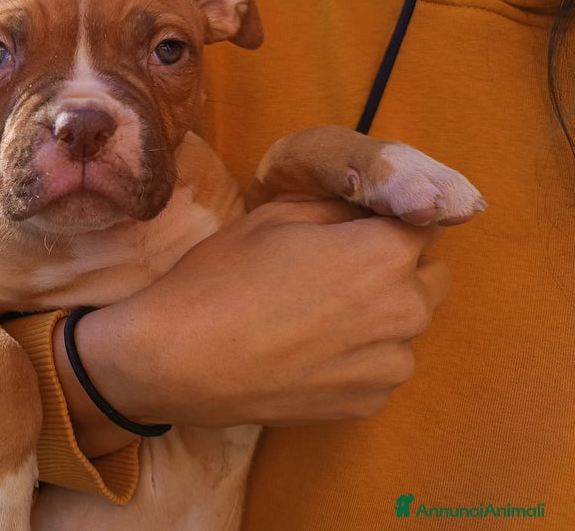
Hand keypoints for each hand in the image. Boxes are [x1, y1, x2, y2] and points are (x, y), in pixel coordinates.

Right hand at [54, 199, 449, 456]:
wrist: (179, 359)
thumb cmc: (221, 277)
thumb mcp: (275, 215)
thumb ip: (339, 207)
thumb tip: (369, 209)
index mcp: (384, 254)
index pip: (426, 222)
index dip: (392, 219)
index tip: (363, 225)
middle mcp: (405, 311)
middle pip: (430, 276)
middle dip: (397, 267)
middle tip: (337, 269)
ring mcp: (390, 365)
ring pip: (405, 326)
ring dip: (379, 315)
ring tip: (313, 316)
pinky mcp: (369, 403)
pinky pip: (379, 366)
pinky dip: (357, 356)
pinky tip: (304, 350)